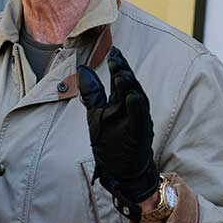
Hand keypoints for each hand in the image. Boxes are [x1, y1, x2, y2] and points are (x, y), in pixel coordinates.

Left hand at [77, 47, 159, 217]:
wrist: (122, 172)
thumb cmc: (112, 144)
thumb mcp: (97, 115)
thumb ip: (93, 93)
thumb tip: (82, 69)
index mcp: (121, 103)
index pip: (120, 79)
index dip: (118, 65)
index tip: (112, 51)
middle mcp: (132, 109)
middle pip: (130, 85)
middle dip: (124, 70)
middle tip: (116, 57)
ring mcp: (138, 121)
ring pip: (137, 98)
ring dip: (130, 85)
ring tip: (121, 73)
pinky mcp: (140, 134)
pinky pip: (140, 118)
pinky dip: (137, 107)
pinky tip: (131, 97)